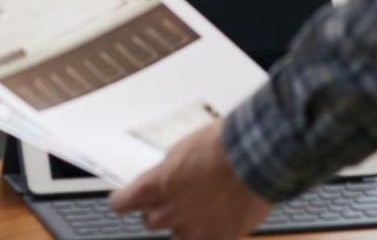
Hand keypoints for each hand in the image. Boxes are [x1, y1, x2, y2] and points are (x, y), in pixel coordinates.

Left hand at [110, 122, 270, 239]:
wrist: (254, 157)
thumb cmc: (222, 145)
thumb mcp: (182, 150)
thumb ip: (167, 173)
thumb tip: (163, 181)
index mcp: (154, 186)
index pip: (122, 203)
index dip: (124, 200)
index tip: (126, 200)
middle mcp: (168, 212)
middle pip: (150, 221)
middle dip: (160, 210)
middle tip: (178, 198)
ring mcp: (191, 230)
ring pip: (178, 234)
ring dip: (185, 223)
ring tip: (204, 206)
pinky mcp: (215, 239)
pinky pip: (206, 239)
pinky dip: (211, 230)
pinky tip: (222, 214)